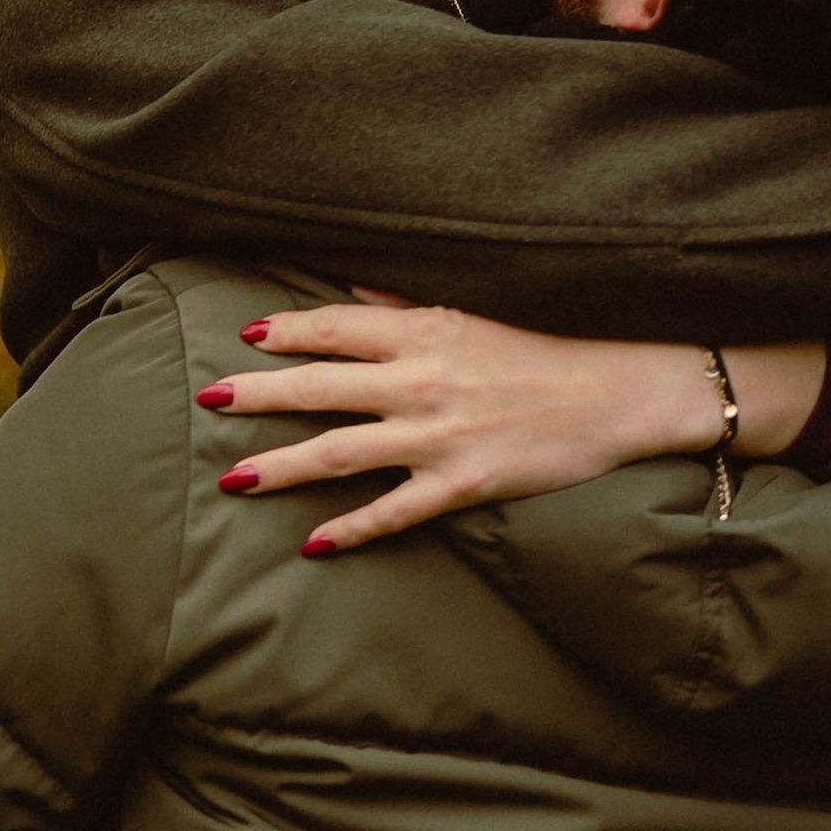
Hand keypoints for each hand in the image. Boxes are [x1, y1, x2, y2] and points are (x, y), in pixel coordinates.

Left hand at [196, 306, 826, 553]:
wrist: (624, 390)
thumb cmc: (553, 345)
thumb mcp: (480, 309)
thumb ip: (412, 304)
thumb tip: (358, 287)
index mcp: (426, 331)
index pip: (336, 326)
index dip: (287, 332)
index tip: (247, 335)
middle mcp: (421, 381)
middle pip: (318, 388)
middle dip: (257, 395)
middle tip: (206, 397)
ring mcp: (438, 436)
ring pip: (339, 452)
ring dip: (280, 466)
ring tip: (233, 478)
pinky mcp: (463, 482)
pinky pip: (393, 510)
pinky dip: (350, 528)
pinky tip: (312, 543)